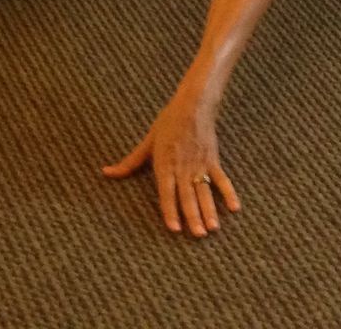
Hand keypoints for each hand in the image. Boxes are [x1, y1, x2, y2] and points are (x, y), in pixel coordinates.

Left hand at [102, 93, 240, 237]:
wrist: (192, 105)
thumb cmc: (167, 123)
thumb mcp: (147, 142)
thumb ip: (129, 162)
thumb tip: (105, 172)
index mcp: (164, 164)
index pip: (167, 192)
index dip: (170, 210)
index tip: (174, 229)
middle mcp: (182, 167)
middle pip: (188, 195)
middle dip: (193, 217)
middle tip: (198, 235)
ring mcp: (199, 164)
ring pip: (204, 191)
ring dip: (209, 210)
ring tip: (213, 228)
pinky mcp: (212, 159)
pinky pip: (222, 179)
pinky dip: (229, 193)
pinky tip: (235, 208)